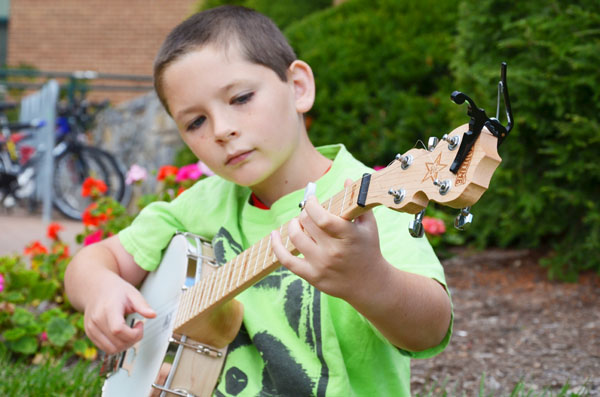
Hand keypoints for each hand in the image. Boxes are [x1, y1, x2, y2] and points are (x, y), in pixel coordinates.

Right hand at [83, 273, 155, 354]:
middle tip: (137, 329)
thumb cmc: (115, 291)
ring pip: (111, 349)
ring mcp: (91, 328)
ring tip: (130, 332)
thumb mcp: (132, 293)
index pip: (118, 329)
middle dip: (133, 340)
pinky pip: (105, 348)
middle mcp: (97, 320)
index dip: (133, 333)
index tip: (140, 325)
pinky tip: (121, 334)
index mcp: (108, 309)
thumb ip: (142, 305)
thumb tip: (153, 315)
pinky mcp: (90, 333)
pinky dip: (116, 345)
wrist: (96, 288)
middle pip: (117, 342)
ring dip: (125, 345)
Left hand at [271, 179, 389, 300]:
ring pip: (296, 238)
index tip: (312, 200)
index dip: (311, 204)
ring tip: (297, 223)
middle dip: (304, 213)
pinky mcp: (312, 276)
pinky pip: (286, 260)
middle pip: (307, 224)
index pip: (322, 217)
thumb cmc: (368, 249)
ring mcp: (321, 265)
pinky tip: (274, 235)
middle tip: (307, 212)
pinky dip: (276, 246)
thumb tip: (346, 180)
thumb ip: (356, 202)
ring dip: (293, 225)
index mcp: (348, 236)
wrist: (369, 284)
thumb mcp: (369, 225)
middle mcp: (333, 251)